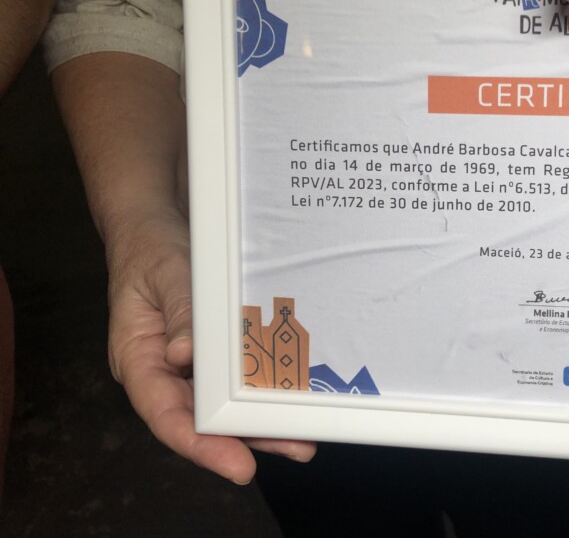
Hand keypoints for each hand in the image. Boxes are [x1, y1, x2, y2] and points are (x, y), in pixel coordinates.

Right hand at [106, 206, 316, 483]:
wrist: (154, 227)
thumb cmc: (152, 250)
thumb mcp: (164, 274)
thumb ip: (178, 311)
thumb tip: (184, 356)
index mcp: (138, 360)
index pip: (166, 415)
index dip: (201, 444)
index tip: (238, 465)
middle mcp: (165, 373)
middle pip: (203, 420)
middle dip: (247, 440)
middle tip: (297, 449)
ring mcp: (191, 367)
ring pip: (225, 406)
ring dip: (263, 423)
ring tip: (306, 439)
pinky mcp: (215, 354)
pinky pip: (238, 380)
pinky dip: (264, 391)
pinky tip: (295, 401)